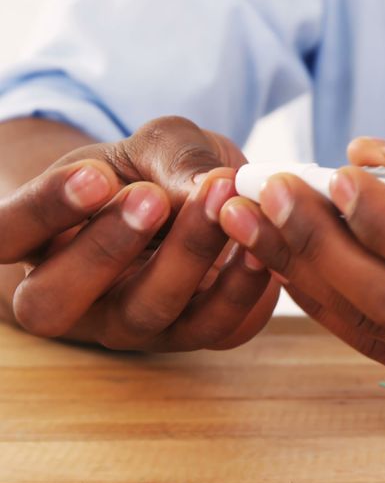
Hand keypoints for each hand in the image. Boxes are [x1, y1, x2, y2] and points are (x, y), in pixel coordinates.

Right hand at [0, 116, 277, 349]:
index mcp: (36, 240)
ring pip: (140, 315)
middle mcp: (69, 296)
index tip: (95, 175)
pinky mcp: (188, 335)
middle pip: (55, 299)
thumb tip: (205, 184)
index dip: (45, 209)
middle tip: (151, 198)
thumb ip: (172, 155)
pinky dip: (241, 288)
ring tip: (221, 209)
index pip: (7, 234)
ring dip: (184, 262)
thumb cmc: (156, 172)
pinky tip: (260, 247)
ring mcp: (127, 324)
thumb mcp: (155, 147)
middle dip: (106, 249)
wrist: (200, 211)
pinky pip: (211, 327)